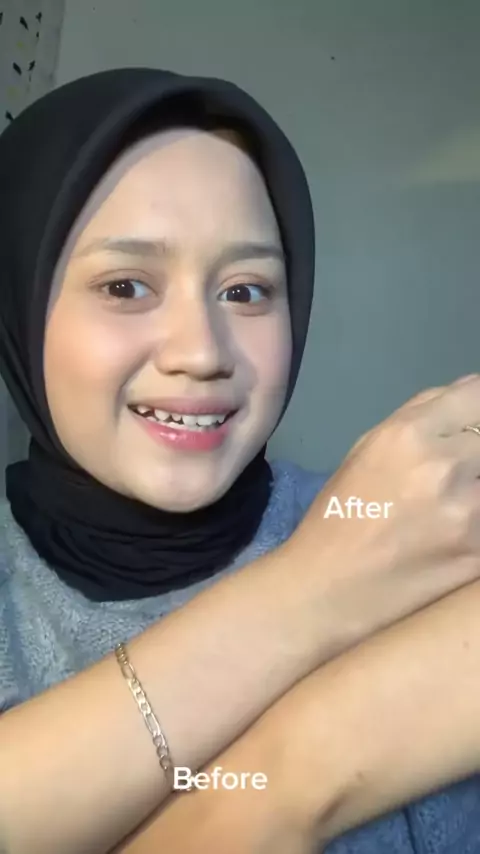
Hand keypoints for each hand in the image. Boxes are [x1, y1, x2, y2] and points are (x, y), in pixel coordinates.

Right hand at [288, 374, 479, 644]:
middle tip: (463, 470)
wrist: (327, 591)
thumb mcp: (366, 449)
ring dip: (476, 484)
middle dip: (477, 451)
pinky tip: (455, 527)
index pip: (477, 394)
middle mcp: (444, 466)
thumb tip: (467, 393)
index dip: (478, 406)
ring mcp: (469, 512)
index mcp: (408, 435)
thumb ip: (418, 414)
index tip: (474, 422)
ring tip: (455, 500)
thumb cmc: (340, 515)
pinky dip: (476, 518)